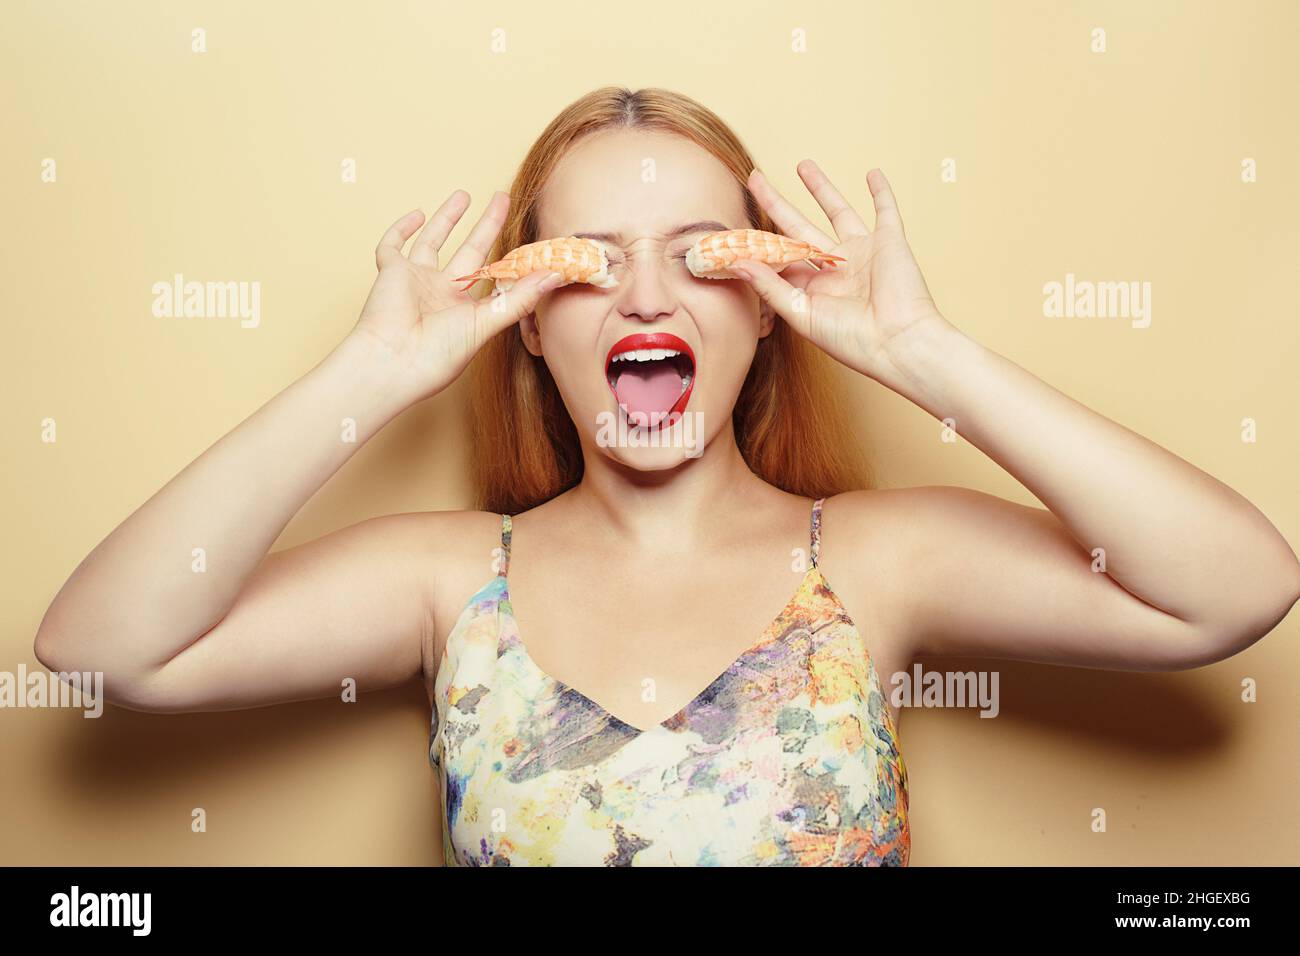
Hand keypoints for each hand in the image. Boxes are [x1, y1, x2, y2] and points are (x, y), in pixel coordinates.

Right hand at [349, 191, 561, 403]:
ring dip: (447, 219)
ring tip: (464, 195)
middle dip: (485, 225)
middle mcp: (442, 292)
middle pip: (469, 250)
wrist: (393, 362)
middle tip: (501, 199)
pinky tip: (418, 214)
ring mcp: (416, 280)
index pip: (492, 276)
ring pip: (432, 242)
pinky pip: (392, 246)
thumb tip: (556, 276)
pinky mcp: (391, 272)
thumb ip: (520, 299)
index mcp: (465, 308)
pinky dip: (401, 229)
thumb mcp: (486, 324)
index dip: (509, 260)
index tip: (528, 244)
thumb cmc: (438, 354)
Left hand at [732, 162, 948, 384]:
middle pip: (799, 226)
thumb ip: (770, 286)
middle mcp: (834, 267)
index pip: (780, 256)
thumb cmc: (851, 340)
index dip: (759, 240)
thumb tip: (737, 261)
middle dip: (777, 202)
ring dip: (821, 188)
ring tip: (803, 165)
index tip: (735, 224)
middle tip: (757, 177)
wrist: (898, 343)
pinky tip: (872, 174)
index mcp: (812, 287)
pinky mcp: (888, 242)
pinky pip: (885, 211)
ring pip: (836, 211)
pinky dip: (881, 192)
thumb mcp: (801, 314)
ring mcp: (861, 252)